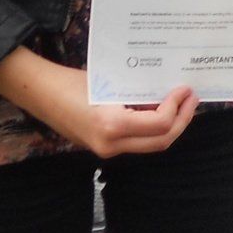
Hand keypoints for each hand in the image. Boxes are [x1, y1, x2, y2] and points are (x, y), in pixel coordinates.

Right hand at [0, 50, 197, 157]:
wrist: (41, 94)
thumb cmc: (71, 82)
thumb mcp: (110, 82)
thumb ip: (136, 90)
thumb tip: (167, 87)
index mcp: (112, 126)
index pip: (159, 125)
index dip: (177, 108)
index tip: (185, 89)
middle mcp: (111, 144)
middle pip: (160, 142)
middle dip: (182, 121)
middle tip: (192, 99)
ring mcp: (107, 150)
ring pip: (150, 145)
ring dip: (170, 126)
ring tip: (181, 103)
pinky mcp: (104, 148)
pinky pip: (137, 142)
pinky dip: (153, 128)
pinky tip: (159, 108)